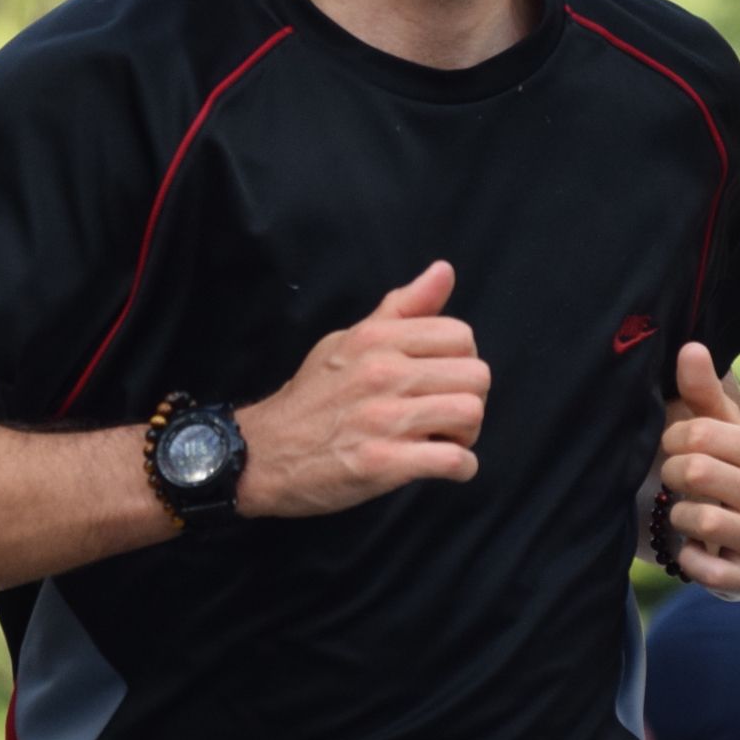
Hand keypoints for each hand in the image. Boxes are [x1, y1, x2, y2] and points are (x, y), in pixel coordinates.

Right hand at [235, 261, 489, 516]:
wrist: (264, 453)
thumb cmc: (312, 397)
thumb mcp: (349, 341)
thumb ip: (401, 308)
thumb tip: (445, 270)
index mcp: (377, 339)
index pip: (460, 335)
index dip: (461, 361)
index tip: (442, 381)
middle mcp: (382, 372)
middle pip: (476, 376)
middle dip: (470, 399)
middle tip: (445, 417)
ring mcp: (383, 419)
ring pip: (470, 415)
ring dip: (467, 435)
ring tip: (444, 441)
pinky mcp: (383, 463)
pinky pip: (453, 460)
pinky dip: (461, 468)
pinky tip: (446, 468)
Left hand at [647, 344, 739, 594]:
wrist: (703, 526)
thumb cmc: (704, 463)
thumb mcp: (702, 423)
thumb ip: (699, 388)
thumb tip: (692, 347)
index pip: (700, 433)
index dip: (672, 438)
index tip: (675, 445)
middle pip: (697, 472)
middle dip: (671, 475)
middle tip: (675, 480)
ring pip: (703, 519)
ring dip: (678, 515)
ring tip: (685, 512)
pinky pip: (712, 573)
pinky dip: (688, 560)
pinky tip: (690, 549)